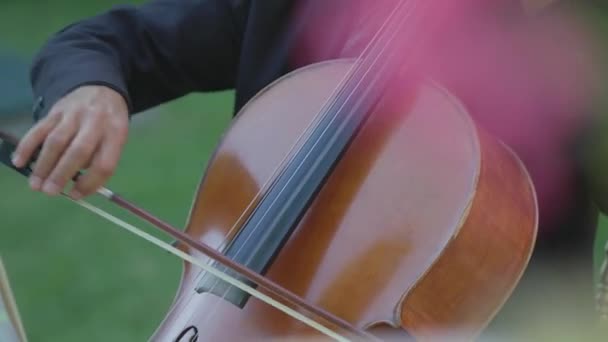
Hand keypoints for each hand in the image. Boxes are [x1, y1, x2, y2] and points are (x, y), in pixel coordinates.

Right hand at [11, 85, 128, 198]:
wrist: (101, 89)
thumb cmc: (109, 123)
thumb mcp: (116, 139)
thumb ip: (100, 160)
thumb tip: (79, 188)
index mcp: (116, 133)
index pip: (104, 163)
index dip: (90, 182)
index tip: (76, 195)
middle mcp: (95, 122)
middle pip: (78, 151)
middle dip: (62, 174)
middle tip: (50, 192)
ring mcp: (74, 114)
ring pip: (56, 141)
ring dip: (43, 165)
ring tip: (35, 185)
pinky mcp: (55, 110)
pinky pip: (39, 129)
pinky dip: (27, 146)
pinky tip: (19, 162)